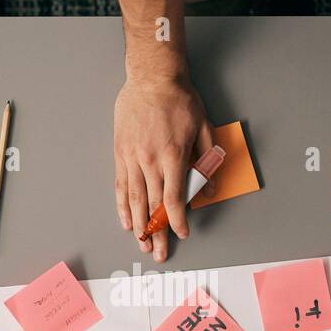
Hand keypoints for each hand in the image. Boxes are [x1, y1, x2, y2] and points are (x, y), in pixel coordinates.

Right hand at [113, 76, 213, 263]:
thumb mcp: (204, 128)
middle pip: (153, 205)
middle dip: (156, 233)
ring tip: (141, 244)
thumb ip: (207, 160)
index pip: (174, 199)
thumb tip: (210, 189)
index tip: (182, 233)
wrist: (152, 77)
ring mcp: (132, 158)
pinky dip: (123, 206)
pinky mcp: (120, 153)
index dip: (177, 221)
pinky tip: (126, 221)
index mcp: (173, 156)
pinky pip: (121, 185)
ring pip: (135, 199)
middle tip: (158, 253)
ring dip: (138, 225)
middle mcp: (150, 161)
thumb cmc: (180, 100)